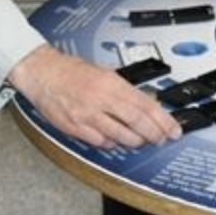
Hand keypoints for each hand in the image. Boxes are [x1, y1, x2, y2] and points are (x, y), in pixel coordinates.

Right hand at [9, 45, 181, 149]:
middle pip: (136, 122)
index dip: (162, 120)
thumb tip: (146, 101)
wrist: (42, 72)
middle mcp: (101, 99)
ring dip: (134, 141)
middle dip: (153, 134)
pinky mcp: (75, 127)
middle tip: (162, 139)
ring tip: (141, 140)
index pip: (144, 104)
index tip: (173, 129)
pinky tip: (116, 141)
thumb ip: (123, 88)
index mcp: (110, 83)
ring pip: (119, 135)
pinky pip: (99, 141)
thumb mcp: (103, 72)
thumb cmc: (71, 71)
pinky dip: (111, 143)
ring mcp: (87, 115)